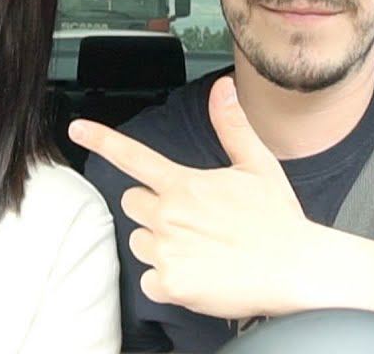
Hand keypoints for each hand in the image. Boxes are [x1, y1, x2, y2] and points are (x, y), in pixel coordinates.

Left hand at [70, 76, 339, 318]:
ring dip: (161, 245)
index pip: (133, 156)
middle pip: (133, 203)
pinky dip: (167, 281)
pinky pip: (150, 280)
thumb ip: (231, 126)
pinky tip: (197, 273)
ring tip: (200, 248)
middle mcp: (168, 215)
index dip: (101, 140)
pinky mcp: (171, 285)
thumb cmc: (277, 220)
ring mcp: (167, 251)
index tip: (77, 129)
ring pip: (140, 242)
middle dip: (154, 208)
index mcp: (184, 184)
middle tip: (191, 218)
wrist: (296, 270)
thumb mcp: (257, 165)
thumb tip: (222, 89)